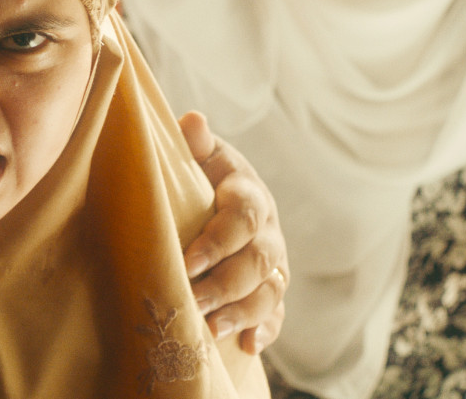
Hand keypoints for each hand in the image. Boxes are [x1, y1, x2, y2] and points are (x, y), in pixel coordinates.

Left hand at [179, 111, 287, 354]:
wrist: (226, 197)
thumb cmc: (205, 176)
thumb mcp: (203, 157)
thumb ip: (196, 143)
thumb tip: (191, 119)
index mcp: (249, 196)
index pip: (241, 218)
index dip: (217, 241)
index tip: (188, 260)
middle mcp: (267, 232)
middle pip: (255, 262)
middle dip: (225, 285)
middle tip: (193, 302)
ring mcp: (273, 263)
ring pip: (268, 291)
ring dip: (242, 312)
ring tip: (212, 329)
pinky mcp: (273, 289)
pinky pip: (277, 313)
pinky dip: (265, 330)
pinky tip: (249, 345)